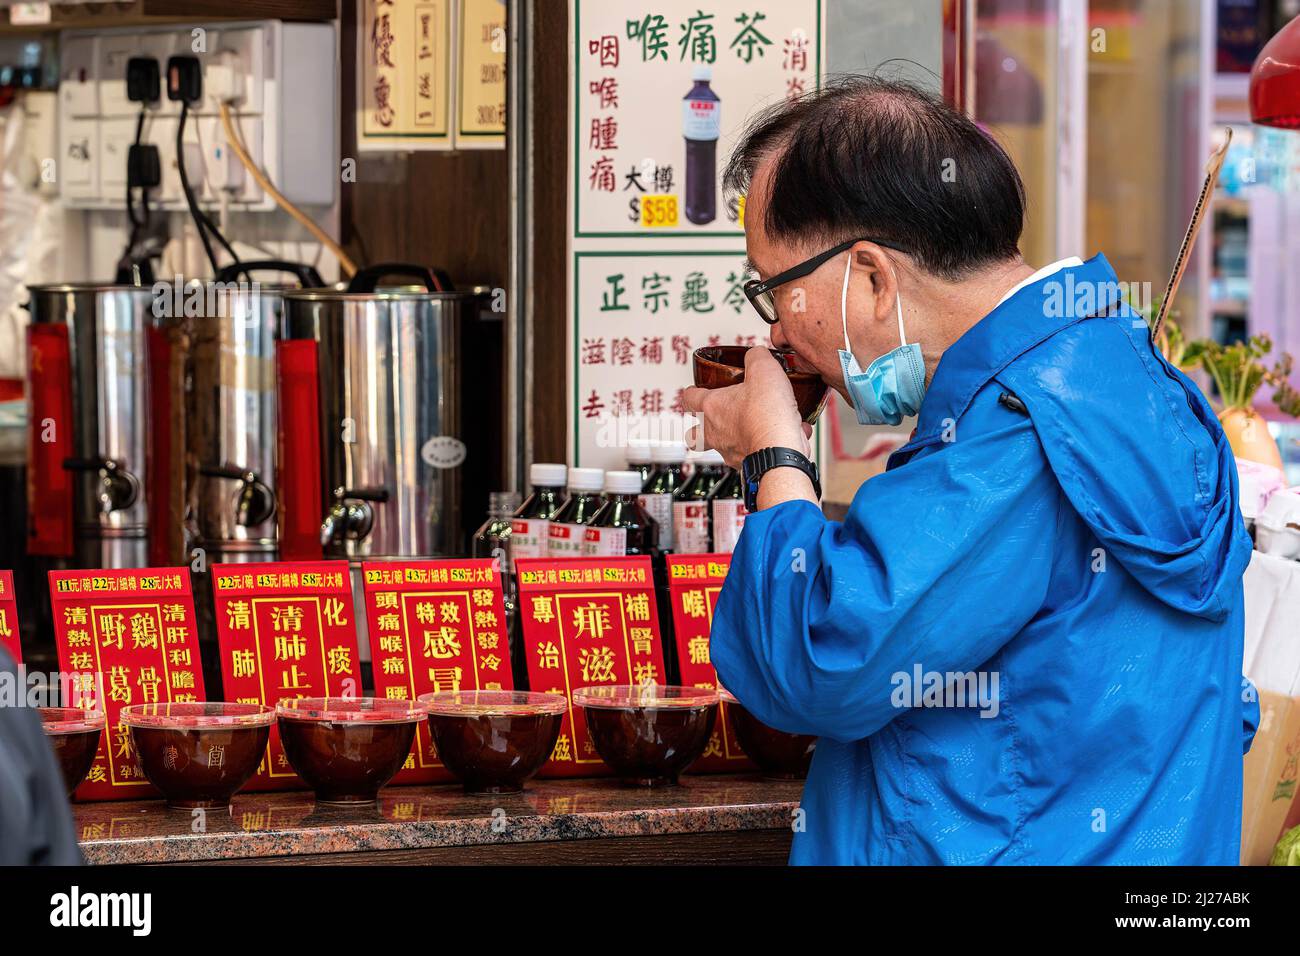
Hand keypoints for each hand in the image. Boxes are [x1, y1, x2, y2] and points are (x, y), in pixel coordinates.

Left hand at [681, 346, 810, 469]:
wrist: (782, 450)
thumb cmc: (766, 415)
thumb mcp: (763, 369)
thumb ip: (756, 357)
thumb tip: (756, 355)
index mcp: (712, 408)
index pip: (689, 398)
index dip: (691, 391)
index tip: (694, 389)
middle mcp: (716, 434)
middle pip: (694, 435)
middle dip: (700, 427)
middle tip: (712, 418)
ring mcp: (731, 452)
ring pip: (725, 448)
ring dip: (738, 436)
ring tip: (757, 425)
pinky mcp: (750, 466)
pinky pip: (757, 454)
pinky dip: (771, 444)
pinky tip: (790, 434)